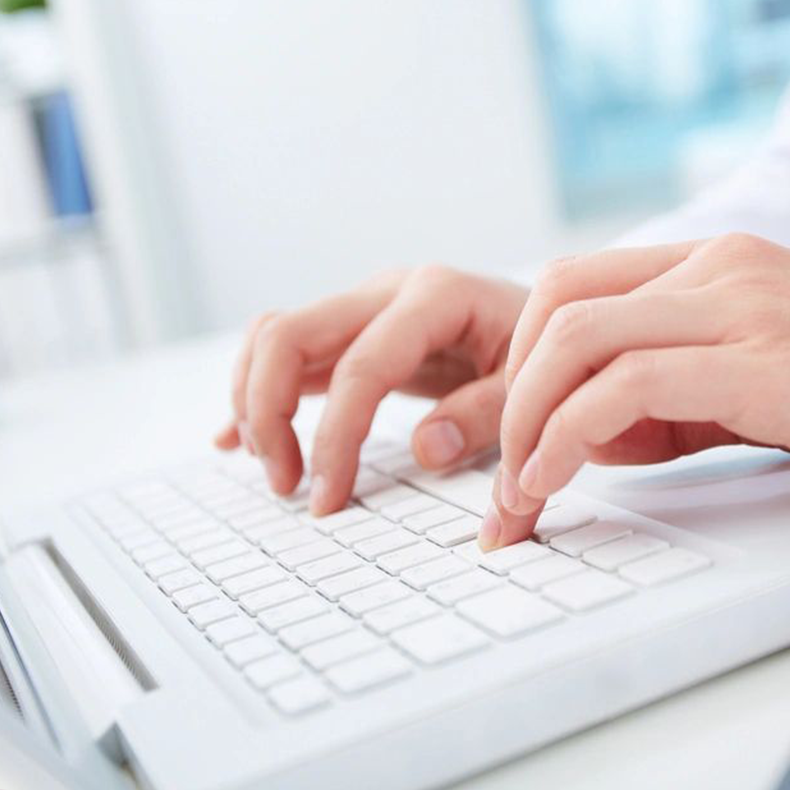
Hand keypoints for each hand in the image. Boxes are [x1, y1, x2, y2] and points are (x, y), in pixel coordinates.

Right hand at [215, 267, 526, 513]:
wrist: (552, 320)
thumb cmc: (546, 352)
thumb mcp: (533, 384)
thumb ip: (486, 414)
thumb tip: (425, 447)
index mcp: (436, 295)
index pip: (361, 366)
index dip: (336, 437)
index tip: (328, 499)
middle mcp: (388, 290)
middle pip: (288, 334)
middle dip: (269, 413)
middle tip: (288, 486)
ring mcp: (365, 305)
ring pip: (274, 337)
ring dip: (254, 403)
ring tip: (277, 472)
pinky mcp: (354, 330)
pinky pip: (286, 352)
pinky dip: (255, 392)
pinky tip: (237, 441)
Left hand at [483, 234, 789, 548]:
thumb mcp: (772, 377)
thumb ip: (684, 397)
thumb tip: (597, 437)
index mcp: (719, 263)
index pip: (577, 288)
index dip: (525, 363)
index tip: (515, 442)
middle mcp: (721, 268)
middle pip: (556, 302)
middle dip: (506, 392)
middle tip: (500, 478)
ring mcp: (743, 306)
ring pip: (577, 336)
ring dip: (525, 422)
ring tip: (518, 496)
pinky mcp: (768, 360)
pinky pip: (628, 386)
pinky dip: (570, 435)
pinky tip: (559, 481)